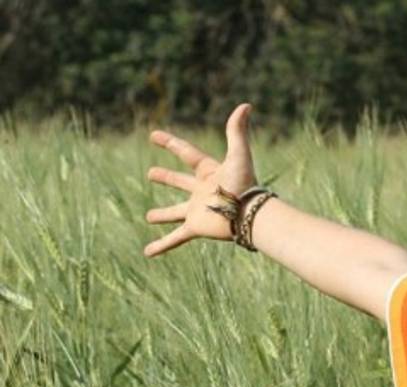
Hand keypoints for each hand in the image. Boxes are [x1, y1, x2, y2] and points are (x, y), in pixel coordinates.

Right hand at [144, 103, 256, 256]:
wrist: (250, 214)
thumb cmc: (245, 184)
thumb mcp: (239, 154)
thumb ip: (238, 130)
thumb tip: (246, 104)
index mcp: (209, 172)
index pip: (187, 153)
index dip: (170, 143)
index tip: (153, 135)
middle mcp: (202, 191)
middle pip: (180, 182)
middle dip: (167, 178)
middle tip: (151, 174)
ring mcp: (197, 210)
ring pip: (176, 212)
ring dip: (163, 215)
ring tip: (149, 217)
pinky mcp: (196, 227)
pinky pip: (175, 239)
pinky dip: (162, 246)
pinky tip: (147, 253)